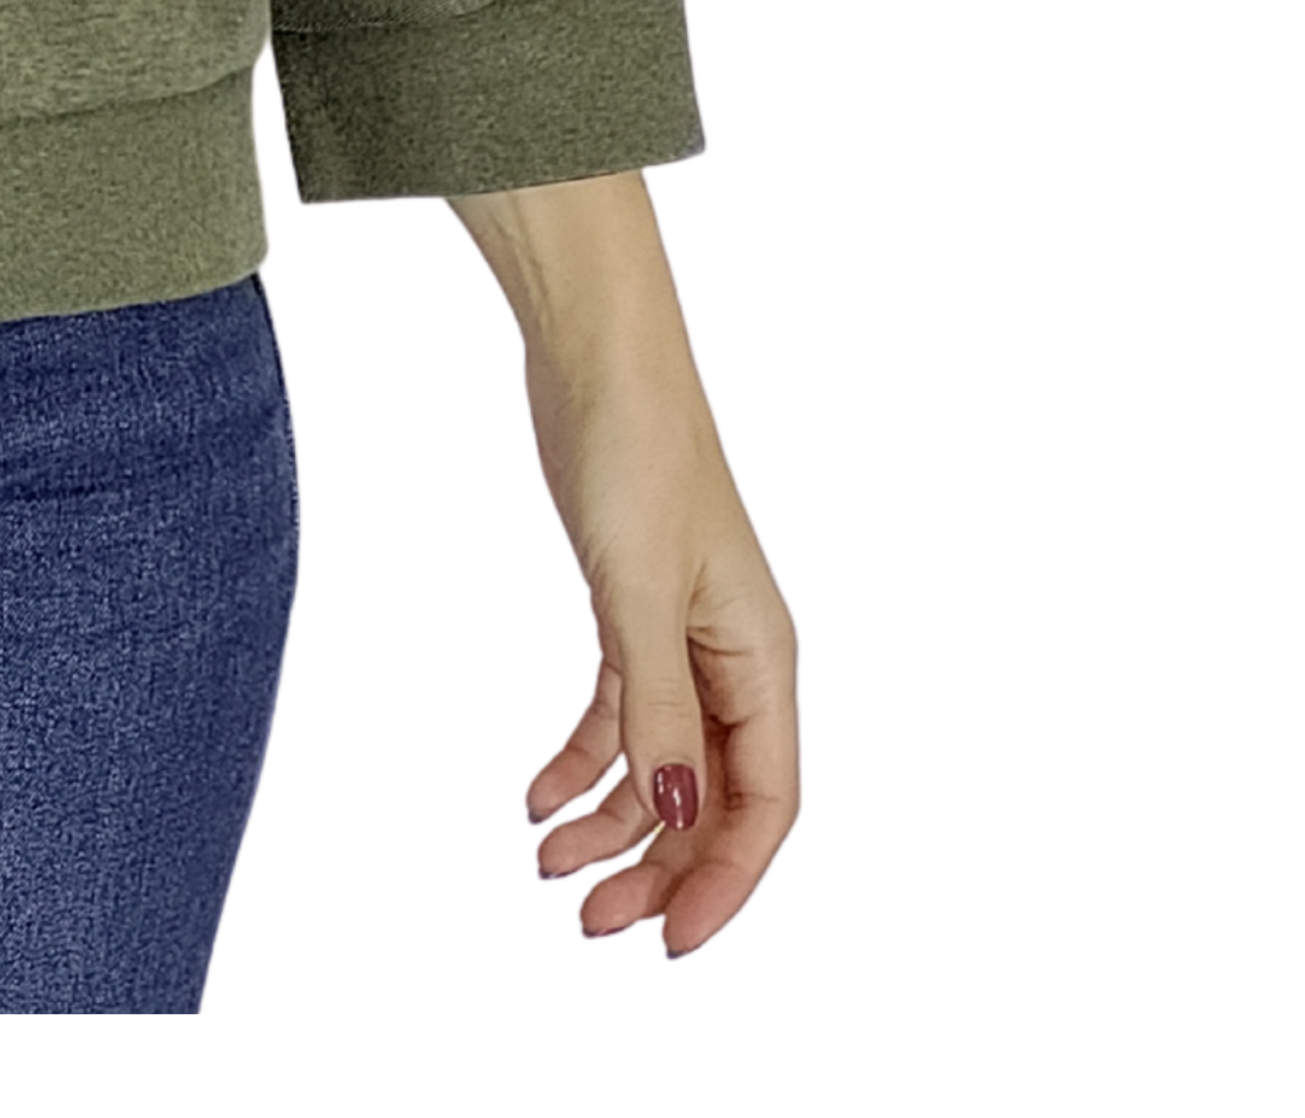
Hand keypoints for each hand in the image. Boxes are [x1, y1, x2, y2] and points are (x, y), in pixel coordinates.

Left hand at [454, 171, 801, 955]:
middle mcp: (736, 659)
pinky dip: (586, 760)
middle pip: (713, 798)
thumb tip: (681, 813)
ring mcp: (686, 639)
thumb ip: (660, 710)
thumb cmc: (638, 457)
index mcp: (763, 659)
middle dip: (659, 867)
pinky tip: (538, 797)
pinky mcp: (635, 613)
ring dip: (614, 822)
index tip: (669, 940)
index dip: (726, 880)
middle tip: (589, 920)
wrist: (598, 363)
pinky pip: (623, 715)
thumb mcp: (640, 595)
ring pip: (664, 765)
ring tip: (549, 867)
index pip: (766, 803)